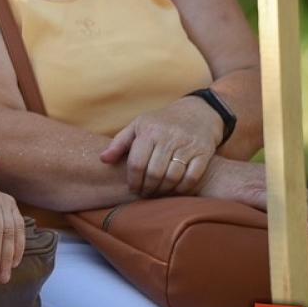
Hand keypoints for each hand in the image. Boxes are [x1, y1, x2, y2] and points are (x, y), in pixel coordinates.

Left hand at [100, 96, 221, 196]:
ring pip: (173, 177)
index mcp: (149, 131)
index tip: (133, 188)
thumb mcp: (138, 126)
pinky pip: (192, 177)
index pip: (137, 162)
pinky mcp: (204, 152)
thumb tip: (103, 160)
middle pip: (154, 173)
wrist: (197, 113)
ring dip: (163, 190)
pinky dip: (182, 188)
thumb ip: (119, 143)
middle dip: (148, 188)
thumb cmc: (161, 122)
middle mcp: (168, 137)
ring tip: (158, 193)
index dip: (133, 180)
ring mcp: (187, 145)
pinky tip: (175, 190)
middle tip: (145, 193)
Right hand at [197, 158, 307, 234]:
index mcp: (271, 176)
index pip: (301, 193)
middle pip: (305, 197)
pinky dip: (293, 215)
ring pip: (296, 200)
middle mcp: (272, 177)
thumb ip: (259, 197)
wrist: (195, 170)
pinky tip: (302, 228)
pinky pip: (279, 205)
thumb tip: (270, 216)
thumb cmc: (215, 181)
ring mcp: (263, 183)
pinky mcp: (251, 191)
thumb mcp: (242, 186)